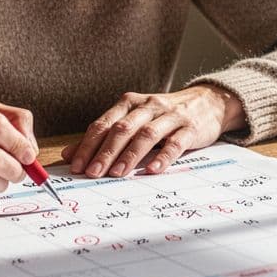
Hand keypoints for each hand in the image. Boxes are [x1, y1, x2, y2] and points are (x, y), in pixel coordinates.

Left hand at [61, 85, 244, 177]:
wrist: (207, 102)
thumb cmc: (163, 116)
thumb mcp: (133, 120)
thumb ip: (103, 136)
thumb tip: (69, 154)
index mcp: (129, 103)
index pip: (104, 124)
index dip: (87, 144)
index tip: (75, 165)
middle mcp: (148, 106)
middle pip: (122, 128)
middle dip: (105, 152)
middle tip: (92, 173)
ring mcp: (170, 116)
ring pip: (146, 134)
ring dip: (130, 155)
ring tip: (117, 174)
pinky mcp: (190, 128)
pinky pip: (175, 143)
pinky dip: (163, 157)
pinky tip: (153, 170)